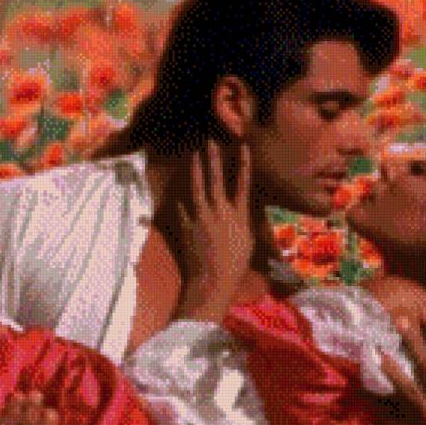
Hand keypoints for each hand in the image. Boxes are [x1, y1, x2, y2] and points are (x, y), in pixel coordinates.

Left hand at [174, 140, 253, 320]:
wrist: (213, 281)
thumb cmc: (235, 266)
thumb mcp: (248, 242)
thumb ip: (245, 223)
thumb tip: (243, 212)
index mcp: (239, 215)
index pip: (243, 184)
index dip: (243, 164)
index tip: (243, 147)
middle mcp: (220, 211)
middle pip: (217, 180)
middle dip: (213, 159)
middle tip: (210, 142)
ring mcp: (201, 216)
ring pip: (197, 188)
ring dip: (195, 170)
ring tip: (193, 155)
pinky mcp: (186, 225)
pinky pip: (182, 208)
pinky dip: (181, 200)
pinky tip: (177, 191)